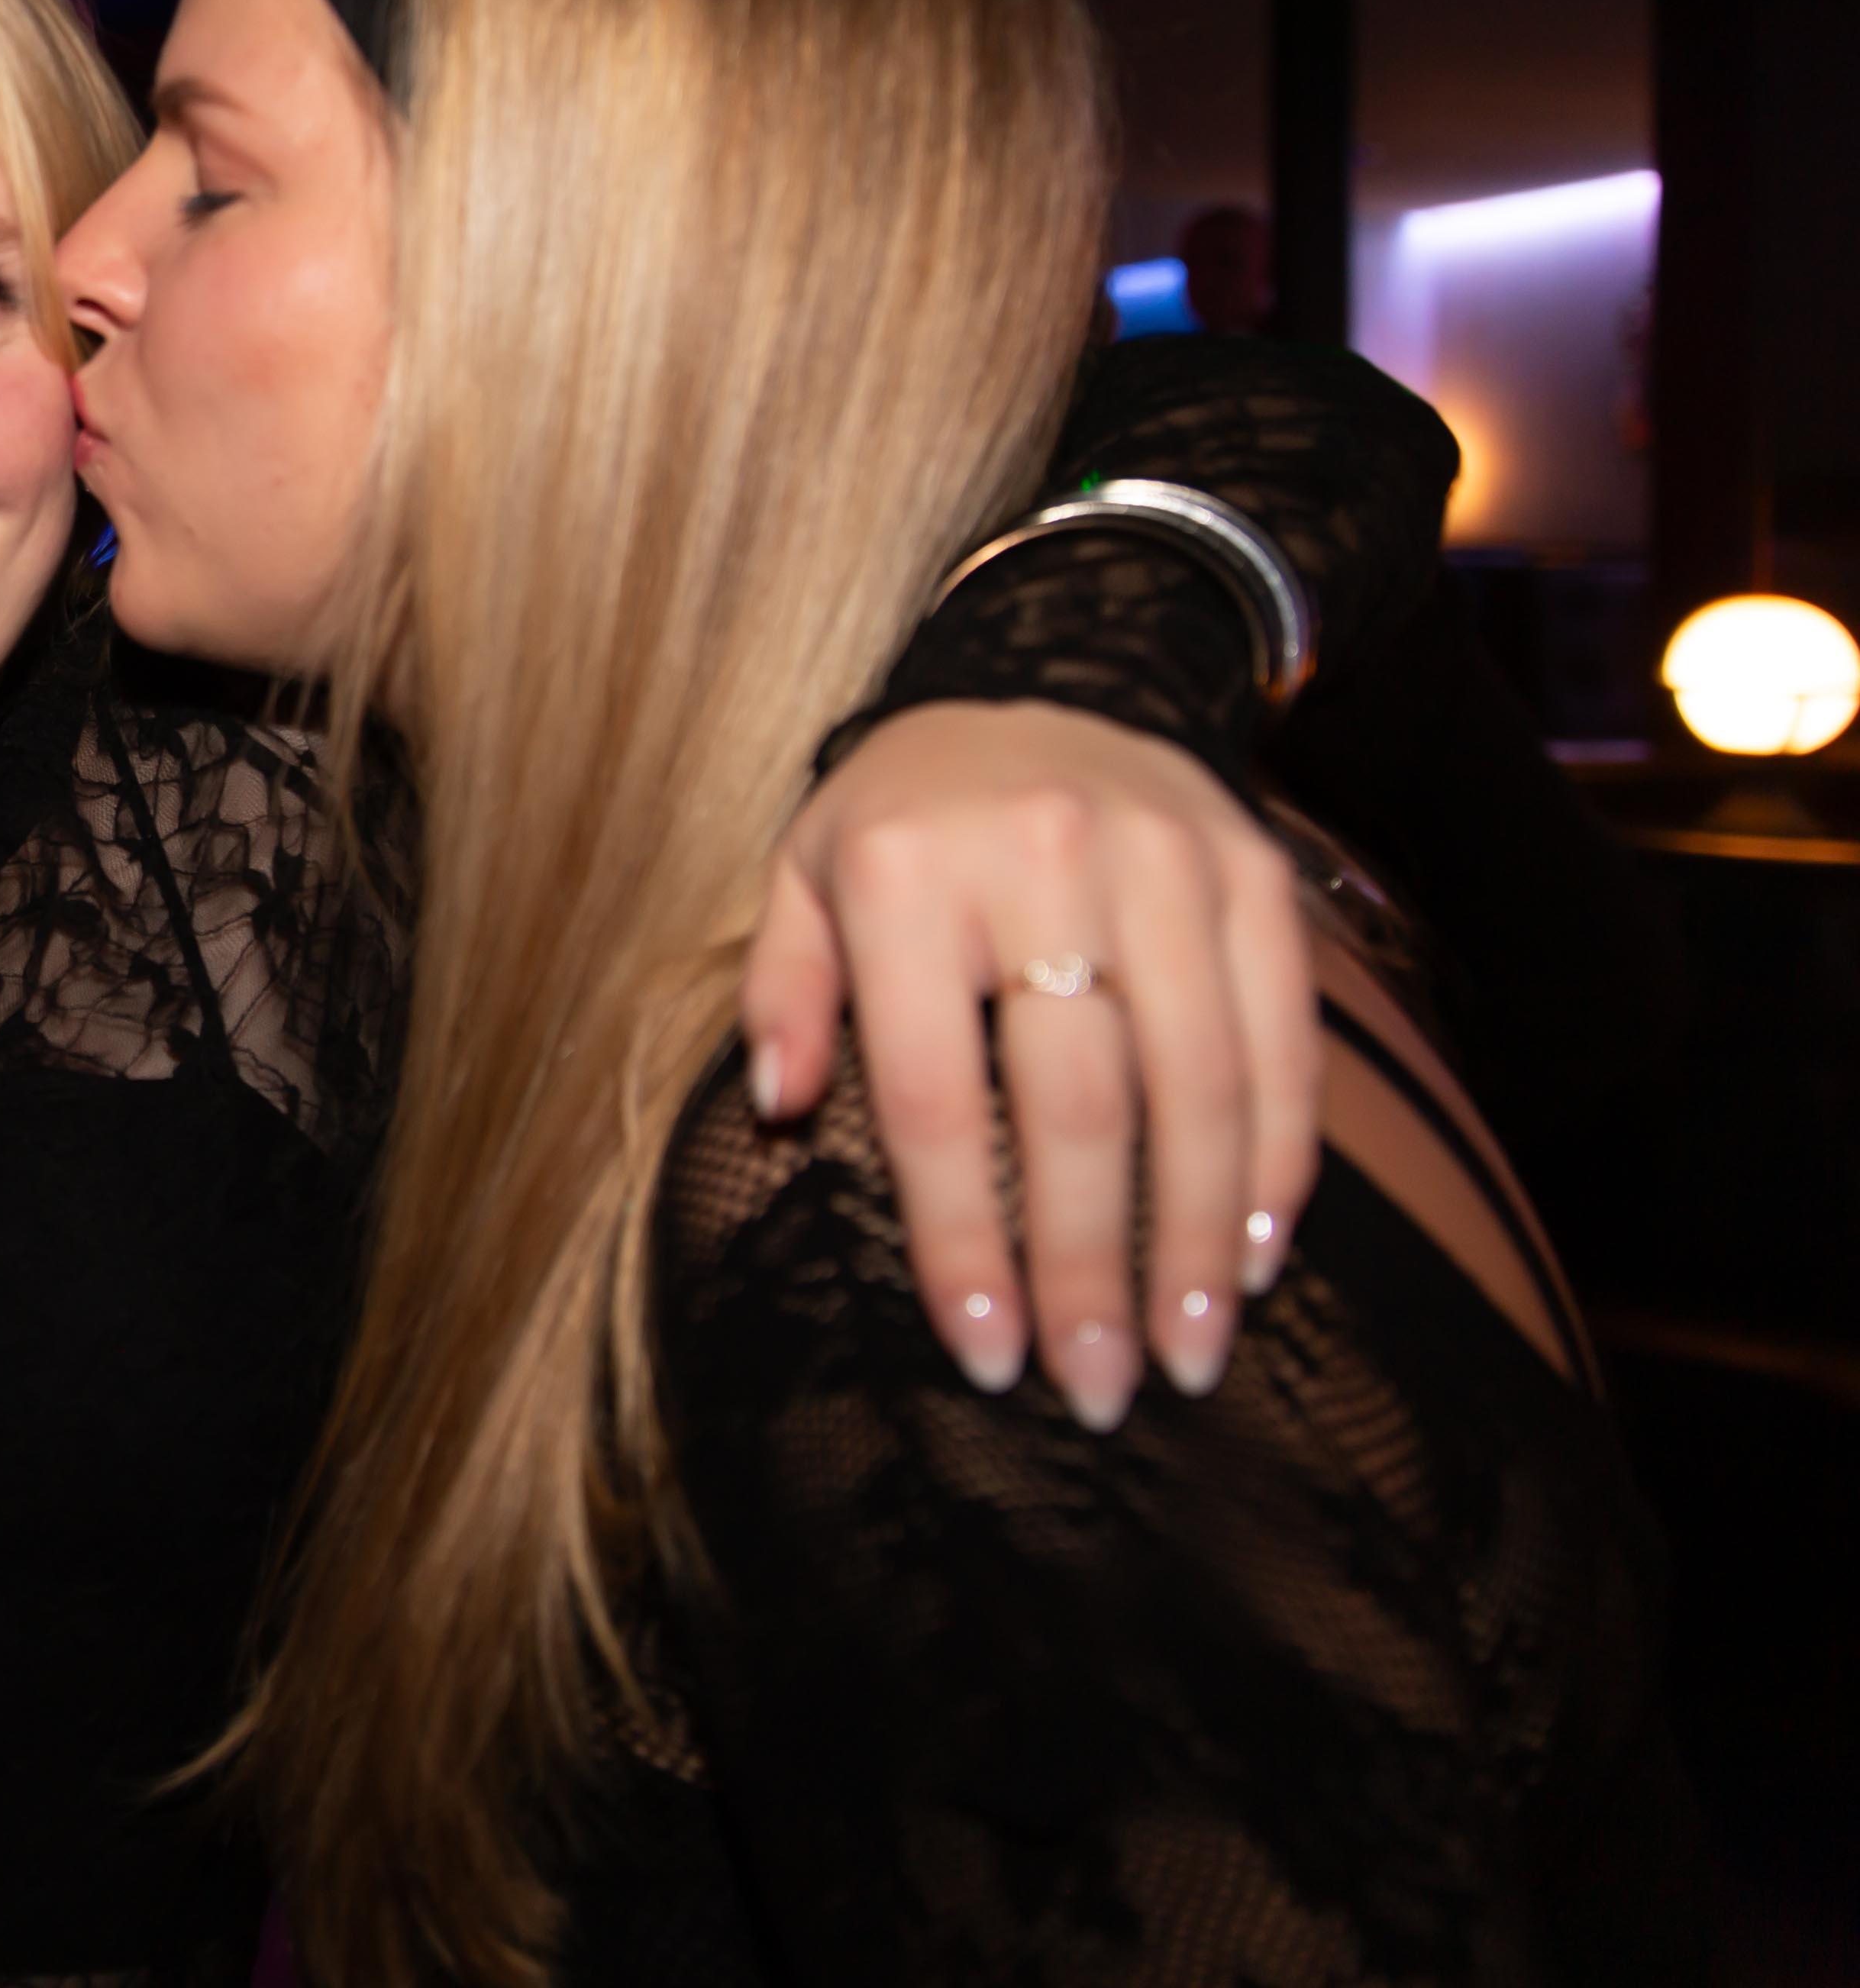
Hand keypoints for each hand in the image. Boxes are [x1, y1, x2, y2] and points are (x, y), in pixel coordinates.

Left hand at [740, 701, 1317, 1429]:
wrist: (1058, 670)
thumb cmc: (909, 814)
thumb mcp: (806, 873)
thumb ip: (785, 992)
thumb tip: (781, 1110)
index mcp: (907, 875)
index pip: (938, 1099)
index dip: (964, 1243)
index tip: (987, 1358)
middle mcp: (1044, 865)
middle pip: (1077, 1111)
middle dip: (1090, 1271)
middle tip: (1103, 1391)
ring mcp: (1167, 866)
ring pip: (1196, 1089)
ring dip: (1196, 1244)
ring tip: (1188, 1355)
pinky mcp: (1259, 877)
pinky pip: (1281, 1043)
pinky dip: (1274, 1160)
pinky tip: (1253, 1257)